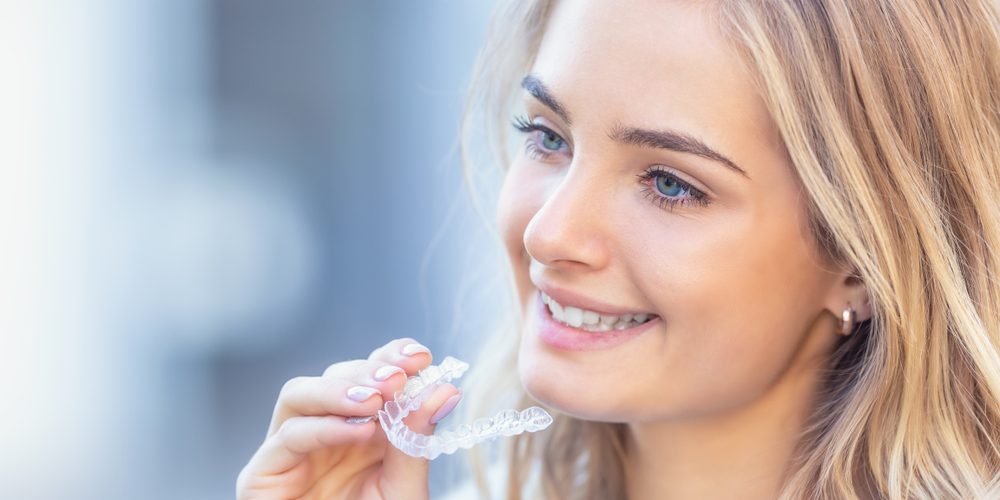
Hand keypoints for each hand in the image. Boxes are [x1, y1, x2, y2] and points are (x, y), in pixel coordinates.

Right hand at [236, 338, 460, 499]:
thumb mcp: (403, 488)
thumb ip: (415, 440)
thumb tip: (443, 389)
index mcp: (358, 429)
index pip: (369, 376)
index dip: (391, 357)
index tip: (421, 355)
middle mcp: (322, 432)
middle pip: (333, 376)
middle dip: (367, 370)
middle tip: (399, 376)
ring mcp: (289, 451)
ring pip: (298, 394)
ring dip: (339, 389)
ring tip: (377, 399)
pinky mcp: (261, 475)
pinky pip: (288, 436)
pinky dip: (325, 427)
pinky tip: (359, 430)